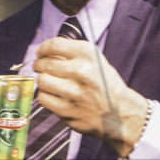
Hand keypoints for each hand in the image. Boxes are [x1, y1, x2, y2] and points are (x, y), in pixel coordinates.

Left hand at [34, 36, 149, 158]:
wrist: (119, 114)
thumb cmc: (105, 86)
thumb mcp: (96, 62)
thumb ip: (73, 54)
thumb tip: (46, 53)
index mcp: (89, 55)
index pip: (54, 45)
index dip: (43, 49)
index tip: (41, 53)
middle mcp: (81, 71)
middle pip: (45, 63)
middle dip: (39, 65)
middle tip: (41, 68)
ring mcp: (74, 92)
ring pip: (42, 80)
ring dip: (42, 80)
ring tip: (48, 82)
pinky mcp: (67, 110)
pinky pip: (43, 98)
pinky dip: (44, 95)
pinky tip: (51, 94)